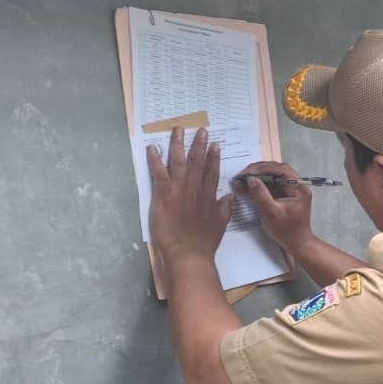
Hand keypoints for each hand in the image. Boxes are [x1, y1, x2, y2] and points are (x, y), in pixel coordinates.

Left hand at [148, 128, 231, 258]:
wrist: (188, 253)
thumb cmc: (204, 242)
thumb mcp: (220, 225)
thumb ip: (224, 208)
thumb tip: (230, 196)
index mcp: (209, 196)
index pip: (212, 171)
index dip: (214, 157)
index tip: (215, 144)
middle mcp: (194, 189)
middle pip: (197, 162)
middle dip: (199, 144)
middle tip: (201, 130)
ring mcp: (178, 191)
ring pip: (179, 162)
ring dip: (178, 144)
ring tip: (179, 130)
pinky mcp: (163, 195)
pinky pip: (158, 173)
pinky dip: (155, 159)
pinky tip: (152, 147)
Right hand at [236, 160, 313, 250]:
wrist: (295, 243)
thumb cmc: (286, 231)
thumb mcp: (271, 213)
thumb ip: (260, 194)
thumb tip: (250, 179)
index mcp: (299, 188)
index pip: (281, 170)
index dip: (262, 168)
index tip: (247, 173)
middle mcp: (297, 185)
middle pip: (277, 169)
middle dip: (258, 171)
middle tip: (242, 175)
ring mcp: (290, 188)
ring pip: (272, 175)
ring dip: (257, 176)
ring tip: (242, 180)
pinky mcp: (284, 193)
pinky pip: (270, 184)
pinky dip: (259, 184)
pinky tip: (246, 186)